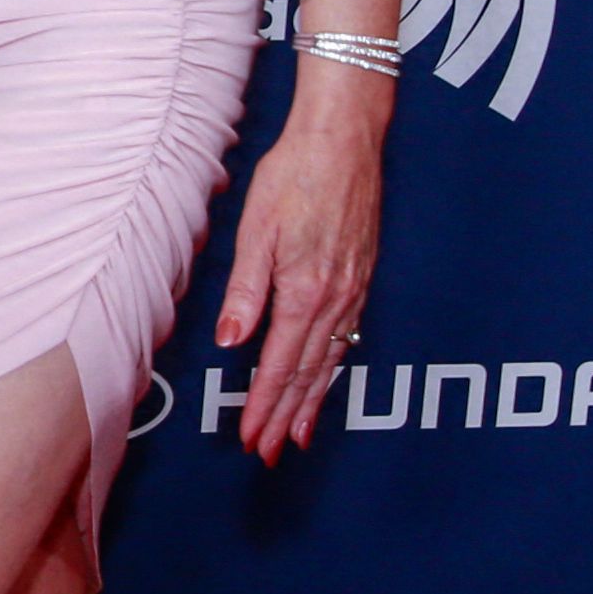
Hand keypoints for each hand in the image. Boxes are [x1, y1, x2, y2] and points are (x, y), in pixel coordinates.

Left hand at [209, 109, 380, 463]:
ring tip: (298, 436)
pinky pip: (348, 338)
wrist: (345, 140)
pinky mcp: (362, 278)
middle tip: (269, 454)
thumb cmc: (295, 176)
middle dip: (286, 416)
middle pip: (308, 373)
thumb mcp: (258, 230)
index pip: (280, 364)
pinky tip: (326, 380)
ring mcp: (354, 291)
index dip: (264, 405)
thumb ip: (245, 290)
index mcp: (304, 291)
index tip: (251, 438)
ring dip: (313, 402)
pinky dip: (334, 369)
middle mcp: (335, 300)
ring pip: (331, 361)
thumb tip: (229, 342)